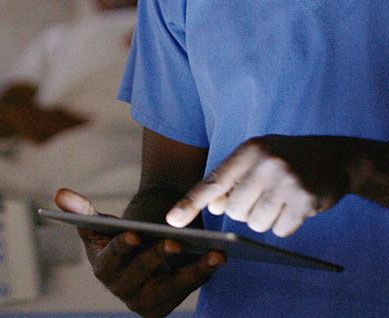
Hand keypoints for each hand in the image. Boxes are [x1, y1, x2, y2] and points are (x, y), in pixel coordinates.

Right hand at [55, 188, 224, 317]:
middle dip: (158, 258)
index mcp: (103, 266)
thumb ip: (83, 211)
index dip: (121, 247)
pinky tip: (220, 257)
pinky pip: (187, 289)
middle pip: (142, 273)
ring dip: (193, 271)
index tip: (133, 233)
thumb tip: (60, 194)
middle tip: (176, 243)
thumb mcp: (102, 223)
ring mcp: (146, 299)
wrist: (140, 252)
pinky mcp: (167, 303)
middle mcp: (122, 288)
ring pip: (171, 286)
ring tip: (215, 253)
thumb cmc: (120, 235)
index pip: (111, 258)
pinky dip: (204, 273)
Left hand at [166, 135, 351, 236]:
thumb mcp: (261, 157)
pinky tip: (296, 206)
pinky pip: (279, 231)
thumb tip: (213, 207)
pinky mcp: (304, 200)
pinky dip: (285, 225)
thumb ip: (235, 178)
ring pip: (255, 224)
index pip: (215, 179)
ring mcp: (287, 181)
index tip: (172, 220)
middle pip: (234, 210)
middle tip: (266, 194)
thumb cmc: (291, 158)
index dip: (191, 201)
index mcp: (251, 148)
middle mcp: (267, 162)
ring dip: (265, 219)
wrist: (338, 157)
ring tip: (282, 198)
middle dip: (245, 210)